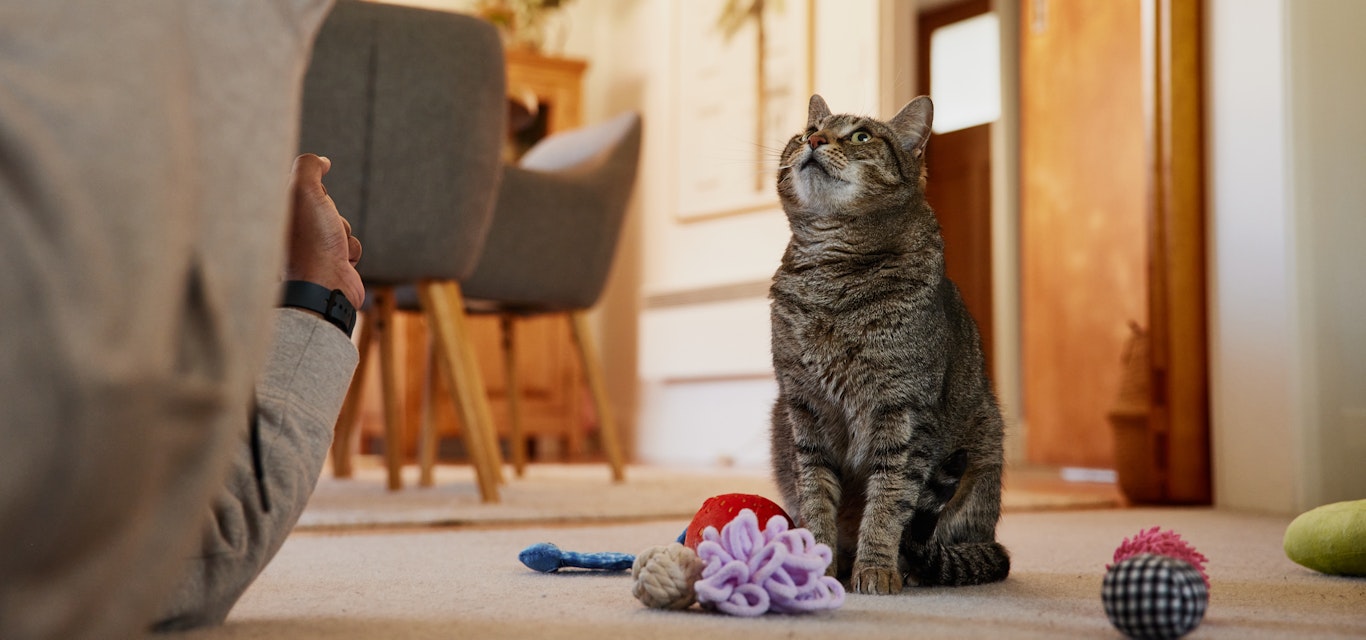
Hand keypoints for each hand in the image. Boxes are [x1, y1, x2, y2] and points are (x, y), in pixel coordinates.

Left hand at [285, 154, 363, 307]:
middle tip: (325, 224)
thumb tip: (322, 161)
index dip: (314, 190)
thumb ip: (309, 166)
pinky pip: (349, 246)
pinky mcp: (328, 264)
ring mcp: (310, 250)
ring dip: (344, 232)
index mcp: (277, 215)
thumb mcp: (305, 190)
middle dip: (333, 212)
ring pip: (339, 225)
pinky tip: (342, 261)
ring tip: (334, 247)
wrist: (324, 287)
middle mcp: (291, 232)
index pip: (301, 187)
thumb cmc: (312, 241)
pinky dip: (350, 251)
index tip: (313, 200)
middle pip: (324, 205)